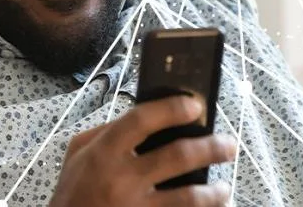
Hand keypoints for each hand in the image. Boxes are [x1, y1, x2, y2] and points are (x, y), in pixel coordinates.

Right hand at [49, 96, 235, 206]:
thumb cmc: (73, 191)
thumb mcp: (77, 153)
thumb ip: (105, 131)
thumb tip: (143, 118)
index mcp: (104, 152)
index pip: (141, 120)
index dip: (171, 109)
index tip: (195, 106)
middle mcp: (122, 178)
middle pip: (177, 157)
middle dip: (210, 148)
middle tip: (228, 144)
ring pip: (188, 198)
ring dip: (214, 192)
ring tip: (223, 187)